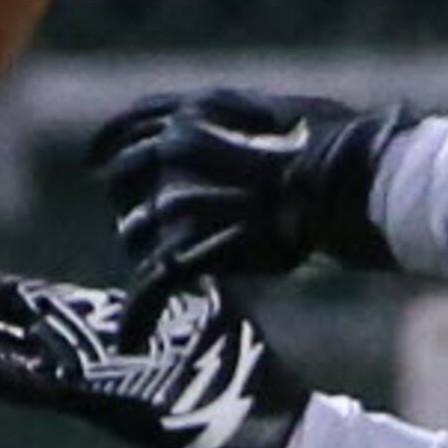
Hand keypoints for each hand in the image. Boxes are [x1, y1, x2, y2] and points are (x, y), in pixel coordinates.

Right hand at [0, 251, 306, 447]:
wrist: (268, 422)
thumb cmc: (234, 361)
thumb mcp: (190, 294)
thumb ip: (160, 263)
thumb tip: (153, 215)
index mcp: (90, 329)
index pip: (10, 301)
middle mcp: (73, 356)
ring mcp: (79, 383)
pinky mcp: (96, 403)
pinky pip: (29, 381)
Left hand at [87, 89, 413, 305]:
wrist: (350, 183)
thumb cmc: (338, 147)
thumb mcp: (284, 114)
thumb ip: (243, 122)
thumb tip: (236, 131)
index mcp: (197, 111)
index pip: (132, 124)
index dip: (109, 142)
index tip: (97, 160)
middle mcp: (176, 147)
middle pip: (123, 178)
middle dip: (129, 200)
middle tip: (142, 220)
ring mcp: (179, 197)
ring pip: (135, 233)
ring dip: (146, 251)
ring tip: (164, 268)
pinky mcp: (190, 247)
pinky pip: (152, 284)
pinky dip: (140, 314)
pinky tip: (132, 336)